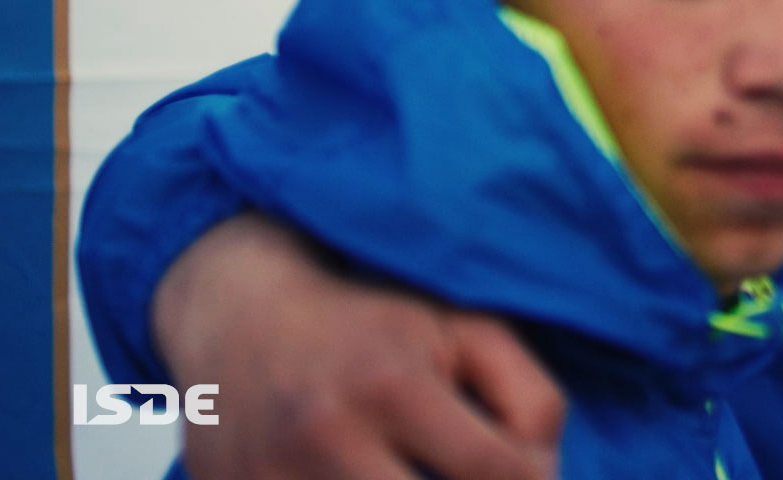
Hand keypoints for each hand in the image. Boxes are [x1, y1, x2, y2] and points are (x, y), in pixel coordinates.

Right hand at [152, 213, 563, 479]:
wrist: (238, 318)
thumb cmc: (370, 324)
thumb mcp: (463, 329)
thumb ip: (528, 396)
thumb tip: (544, 474)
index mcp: (392, 387)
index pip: (493, 471)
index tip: (528, 471)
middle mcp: (327, 438)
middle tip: (464, 471)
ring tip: (412, 467)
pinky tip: (369, 475)